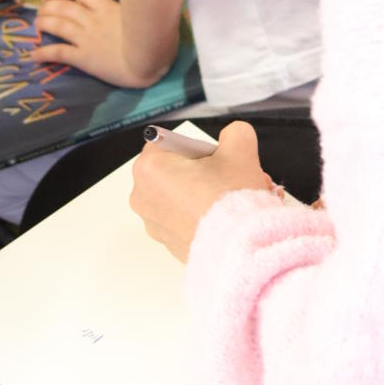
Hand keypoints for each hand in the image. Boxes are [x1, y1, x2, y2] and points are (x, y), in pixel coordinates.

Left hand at [33, 0, 169, 86]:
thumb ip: (138, 7)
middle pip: (65, 6)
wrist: (148, 60)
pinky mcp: (83, 57)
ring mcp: (86, 38)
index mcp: (109, 8)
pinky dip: (44, 53)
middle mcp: (93, 20)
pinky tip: (34, 56)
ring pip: (58, 24)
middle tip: (43, 9)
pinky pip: (59, 52)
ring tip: (37, 25)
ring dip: (44, 23)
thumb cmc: (154, 38)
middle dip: (51, 6)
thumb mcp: (146, 15)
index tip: (74, 1)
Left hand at [130, 120, 273, 261]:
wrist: (241, 251)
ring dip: (206, 192)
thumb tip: (233, 135)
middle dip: (203, 171)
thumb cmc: (232, 201)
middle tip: (229, 178)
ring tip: (234, 200)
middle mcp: (142, 196)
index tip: (213, 159)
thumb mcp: (240, 152)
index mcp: (149, 168)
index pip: (167, 143)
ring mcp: (153, 223)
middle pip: (174, 170)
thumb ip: (234, 133)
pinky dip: (201, 214)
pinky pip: (182, 218)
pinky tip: (226, 218)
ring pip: (181, 194)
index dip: (194, 148)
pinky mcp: (167, 243)